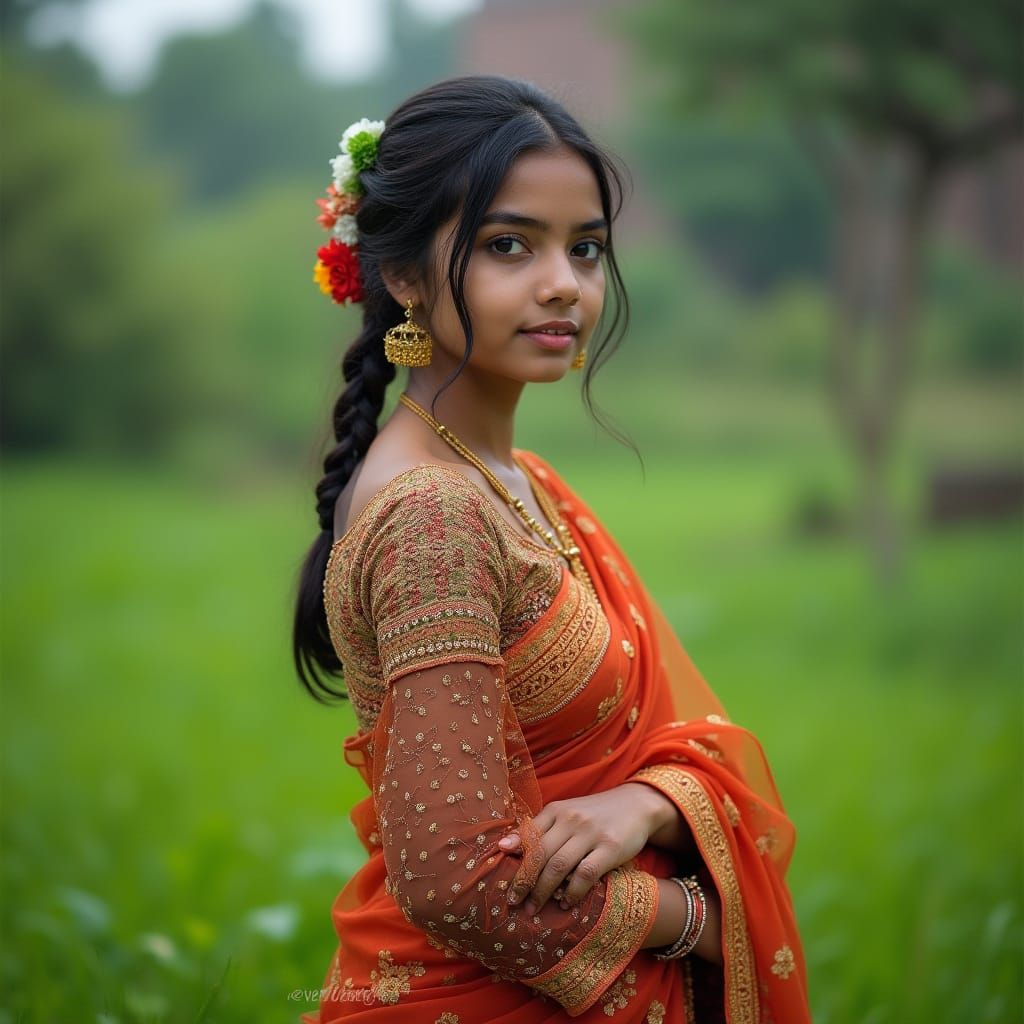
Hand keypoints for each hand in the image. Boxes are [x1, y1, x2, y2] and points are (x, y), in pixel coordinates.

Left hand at [500, 783, 674, 914]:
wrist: (636, 804)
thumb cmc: (593, 814)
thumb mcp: (565, 814)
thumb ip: (538, 829)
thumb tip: (503, 846)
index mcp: (556, 810)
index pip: (528, 837)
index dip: (514, 862)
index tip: (503, 883)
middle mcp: (570, 819)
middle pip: (539, 854)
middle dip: (524, 882)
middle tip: (514, 903)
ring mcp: (590, 833)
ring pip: (558, 866)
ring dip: (542, 891)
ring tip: (534, 908)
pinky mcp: (610, 848)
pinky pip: (585, 874)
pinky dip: (572, 892)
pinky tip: (566, 902)